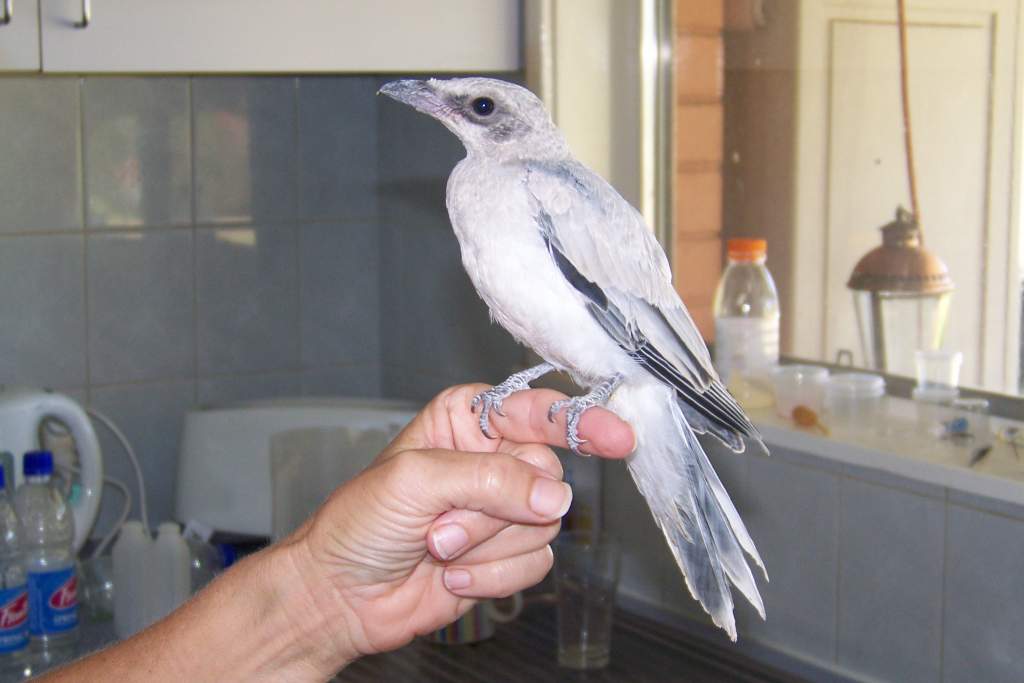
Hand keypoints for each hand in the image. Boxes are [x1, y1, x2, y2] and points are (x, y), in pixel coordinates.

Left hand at [278, 383, 634, 669]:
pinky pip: (536, 563)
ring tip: (438, 550)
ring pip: (545, 525)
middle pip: (546, 477)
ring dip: (486, 547)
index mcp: (468, 419)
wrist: (341, 595)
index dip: (581, 422)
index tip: (618, 436)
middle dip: (494, 512)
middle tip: (440, 528)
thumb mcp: (416, 481)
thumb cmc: (359, 523)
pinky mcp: (505, 555)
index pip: (538, 411)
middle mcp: (492, 459)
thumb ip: (490, 479)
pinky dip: (493, 577)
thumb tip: (555, 498)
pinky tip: (453, 577)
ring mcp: (501, 510)